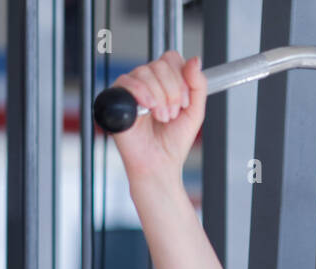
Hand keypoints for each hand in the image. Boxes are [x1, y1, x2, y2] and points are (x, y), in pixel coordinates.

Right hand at [111, 51, 206, 187]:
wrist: (159, 163)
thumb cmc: (173, 142)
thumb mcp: (195, 112)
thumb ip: (198, 85)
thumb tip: (195, 60)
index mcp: (165, 82)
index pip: (171, 59)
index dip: (181, 78)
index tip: (184, 102)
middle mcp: (147, 82)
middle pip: (160, 65)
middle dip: (172, 92)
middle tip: (172, 114)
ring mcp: (131, 88)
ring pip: (146, 72)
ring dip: (160, 98)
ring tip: (161, 117)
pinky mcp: (116, 97)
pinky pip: (127, 81)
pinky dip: (142, 94)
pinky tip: (148, 110)